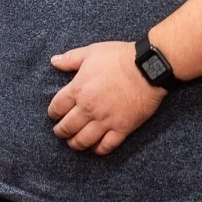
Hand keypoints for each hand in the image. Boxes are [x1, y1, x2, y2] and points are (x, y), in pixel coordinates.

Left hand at [46, 41, 165, 155]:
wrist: (148, 68)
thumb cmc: (120, 57)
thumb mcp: (92, 52)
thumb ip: (71, 59)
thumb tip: (54, 61)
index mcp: (78, 89)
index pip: (57, 108)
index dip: (53, 113)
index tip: (55, 114)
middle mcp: (88, 108)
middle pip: (66, 127)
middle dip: (60, 131)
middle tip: (61, 131)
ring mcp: (105, 120)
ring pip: (83, 141)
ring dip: (75, 143)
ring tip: (74, 142)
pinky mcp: (122, 128)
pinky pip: (106, 146)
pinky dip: (98, 149)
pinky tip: (96, 147)